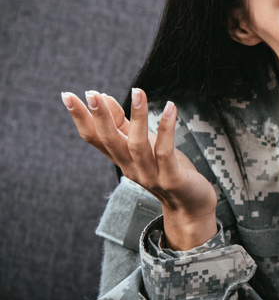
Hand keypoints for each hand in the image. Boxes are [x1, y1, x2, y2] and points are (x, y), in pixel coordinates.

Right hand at [62, 88, 217, 250]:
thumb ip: (124, 125)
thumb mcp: (144, 145)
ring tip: (138, 92)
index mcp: (121, 159)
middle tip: (92, 94)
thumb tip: (104, 98)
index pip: (94, 138)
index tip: (68, 95)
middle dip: (100, 118)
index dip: (80, 118)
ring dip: (137, 117)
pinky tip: (170, 108)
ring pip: (137, 145)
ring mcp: (150, 175)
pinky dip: (167, 129)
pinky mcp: (172, 179)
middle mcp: (130, 168)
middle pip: (110, 142)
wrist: (190, 207)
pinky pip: (166, 152)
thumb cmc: (167, 170)